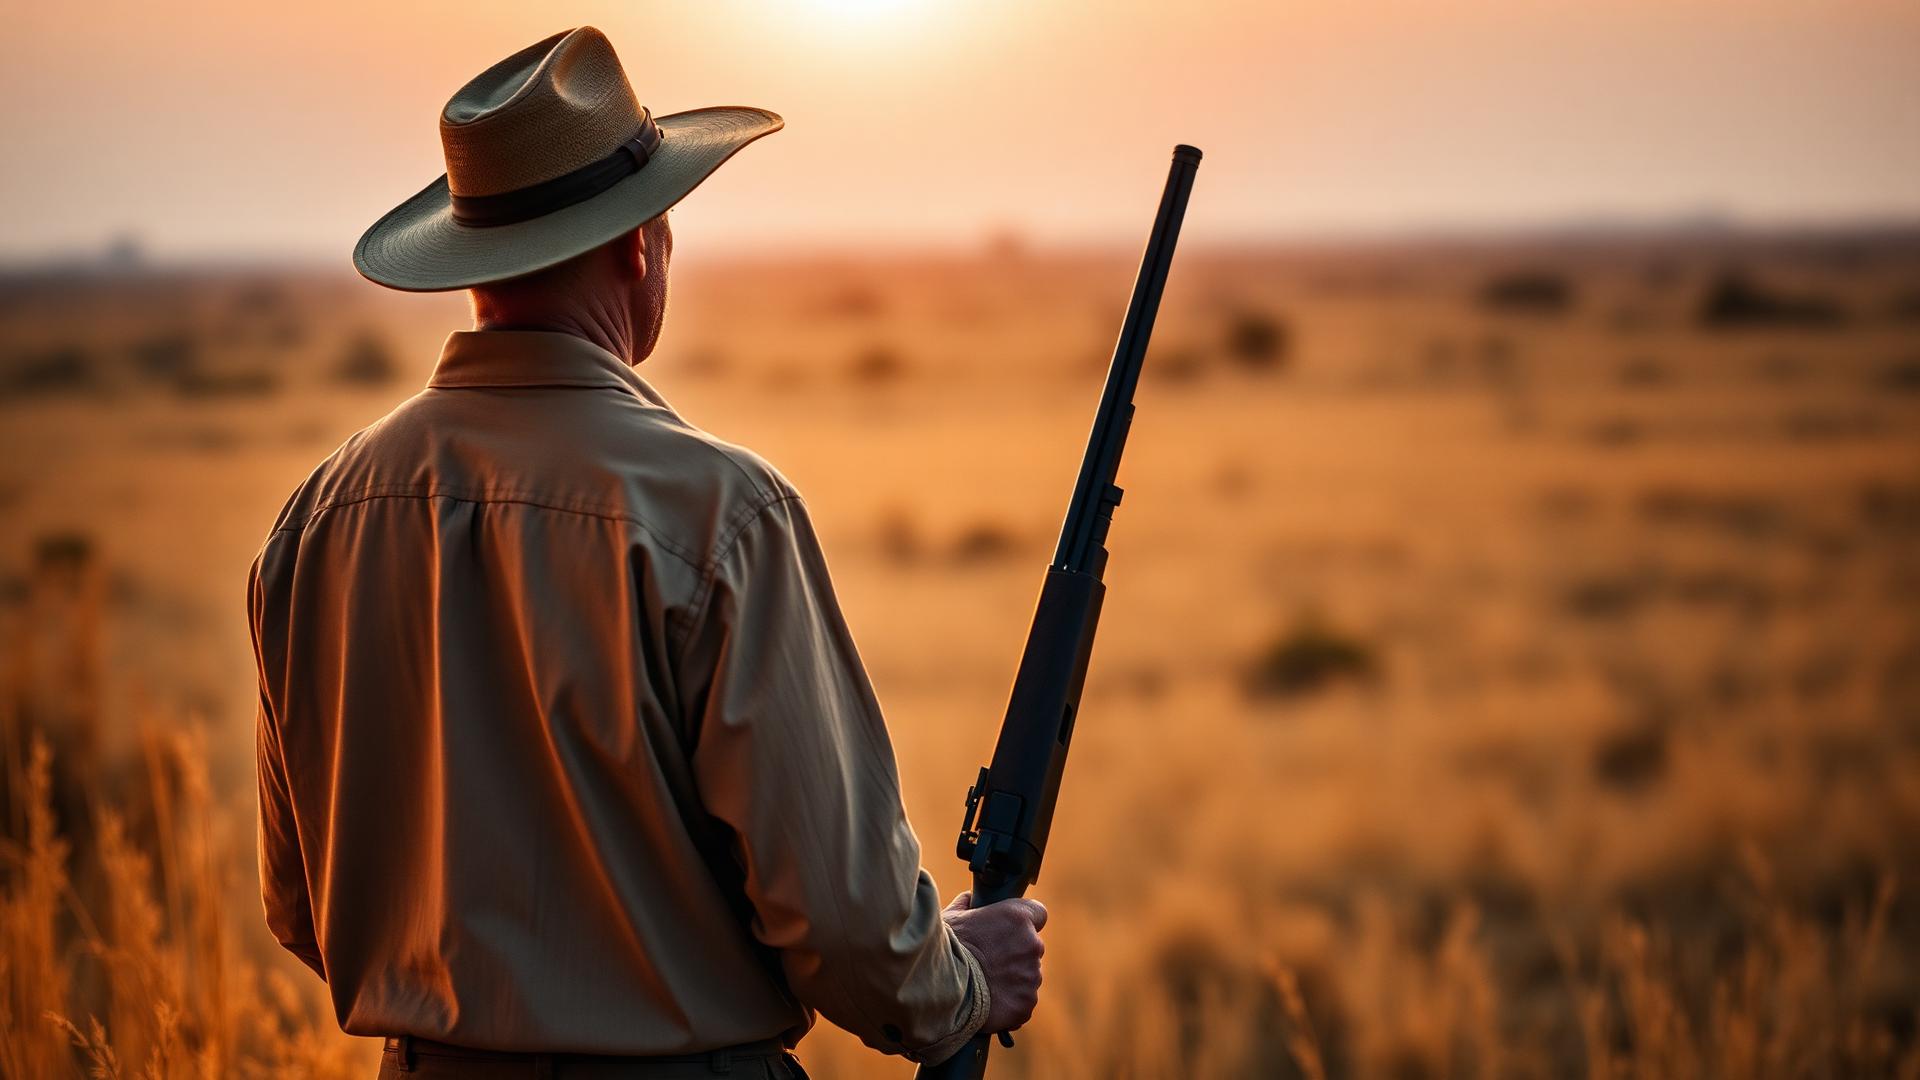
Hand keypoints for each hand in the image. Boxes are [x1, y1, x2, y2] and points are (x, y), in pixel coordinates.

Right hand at [942, 892, 1046, 1034]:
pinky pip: (1022, 1002)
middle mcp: (1031, 945)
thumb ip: (967, 905)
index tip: (1012, 930)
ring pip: (1027, 977)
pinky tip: (988, 1003)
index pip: (1038, 913)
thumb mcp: (952, 917)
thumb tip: (969, 900)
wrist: (939, 988)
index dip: (1025, 922)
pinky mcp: (1025, 1004)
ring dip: (1013, 980)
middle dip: (1015, 954)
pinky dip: (1009, 1003)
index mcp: (1018, 918)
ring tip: (984, 984)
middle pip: (1031, 948)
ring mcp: (1031, 977)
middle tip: (990, 962)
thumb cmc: (944, 949)